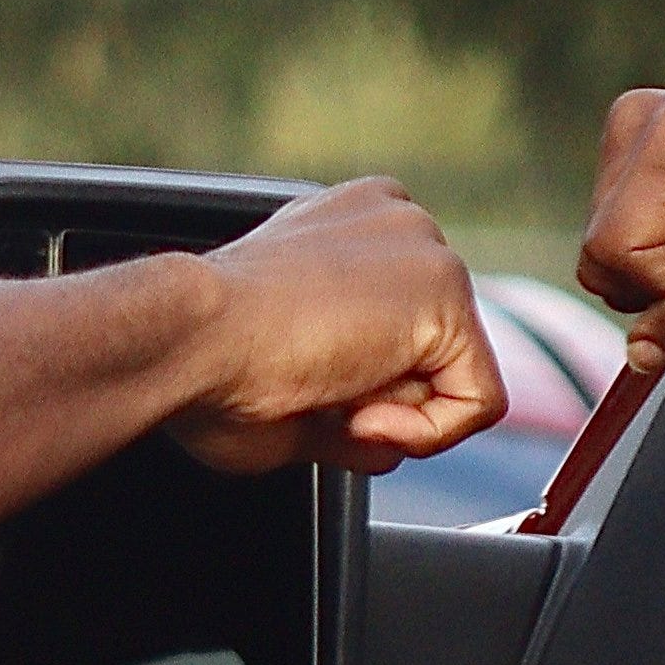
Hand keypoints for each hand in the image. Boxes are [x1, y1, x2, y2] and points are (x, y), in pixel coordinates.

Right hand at [168, 180, 508, 475]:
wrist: (185, 337)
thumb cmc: (206, 360)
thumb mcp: (290, 383)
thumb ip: (352, 408)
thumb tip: (389, 444)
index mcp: (349, 225)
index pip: (401, 328)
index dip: (362, 388)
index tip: (305, 391)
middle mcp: (393, 221)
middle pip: (432, 351)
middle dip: (382, 397)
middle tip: (316, 398)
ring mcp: (424, 249)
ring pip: (457, 375)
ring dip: (396, 414)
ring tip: (329, 396)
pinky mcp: (447, 293)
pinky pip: (479, 402)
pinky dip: (428, 435)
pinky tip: (361, 414)